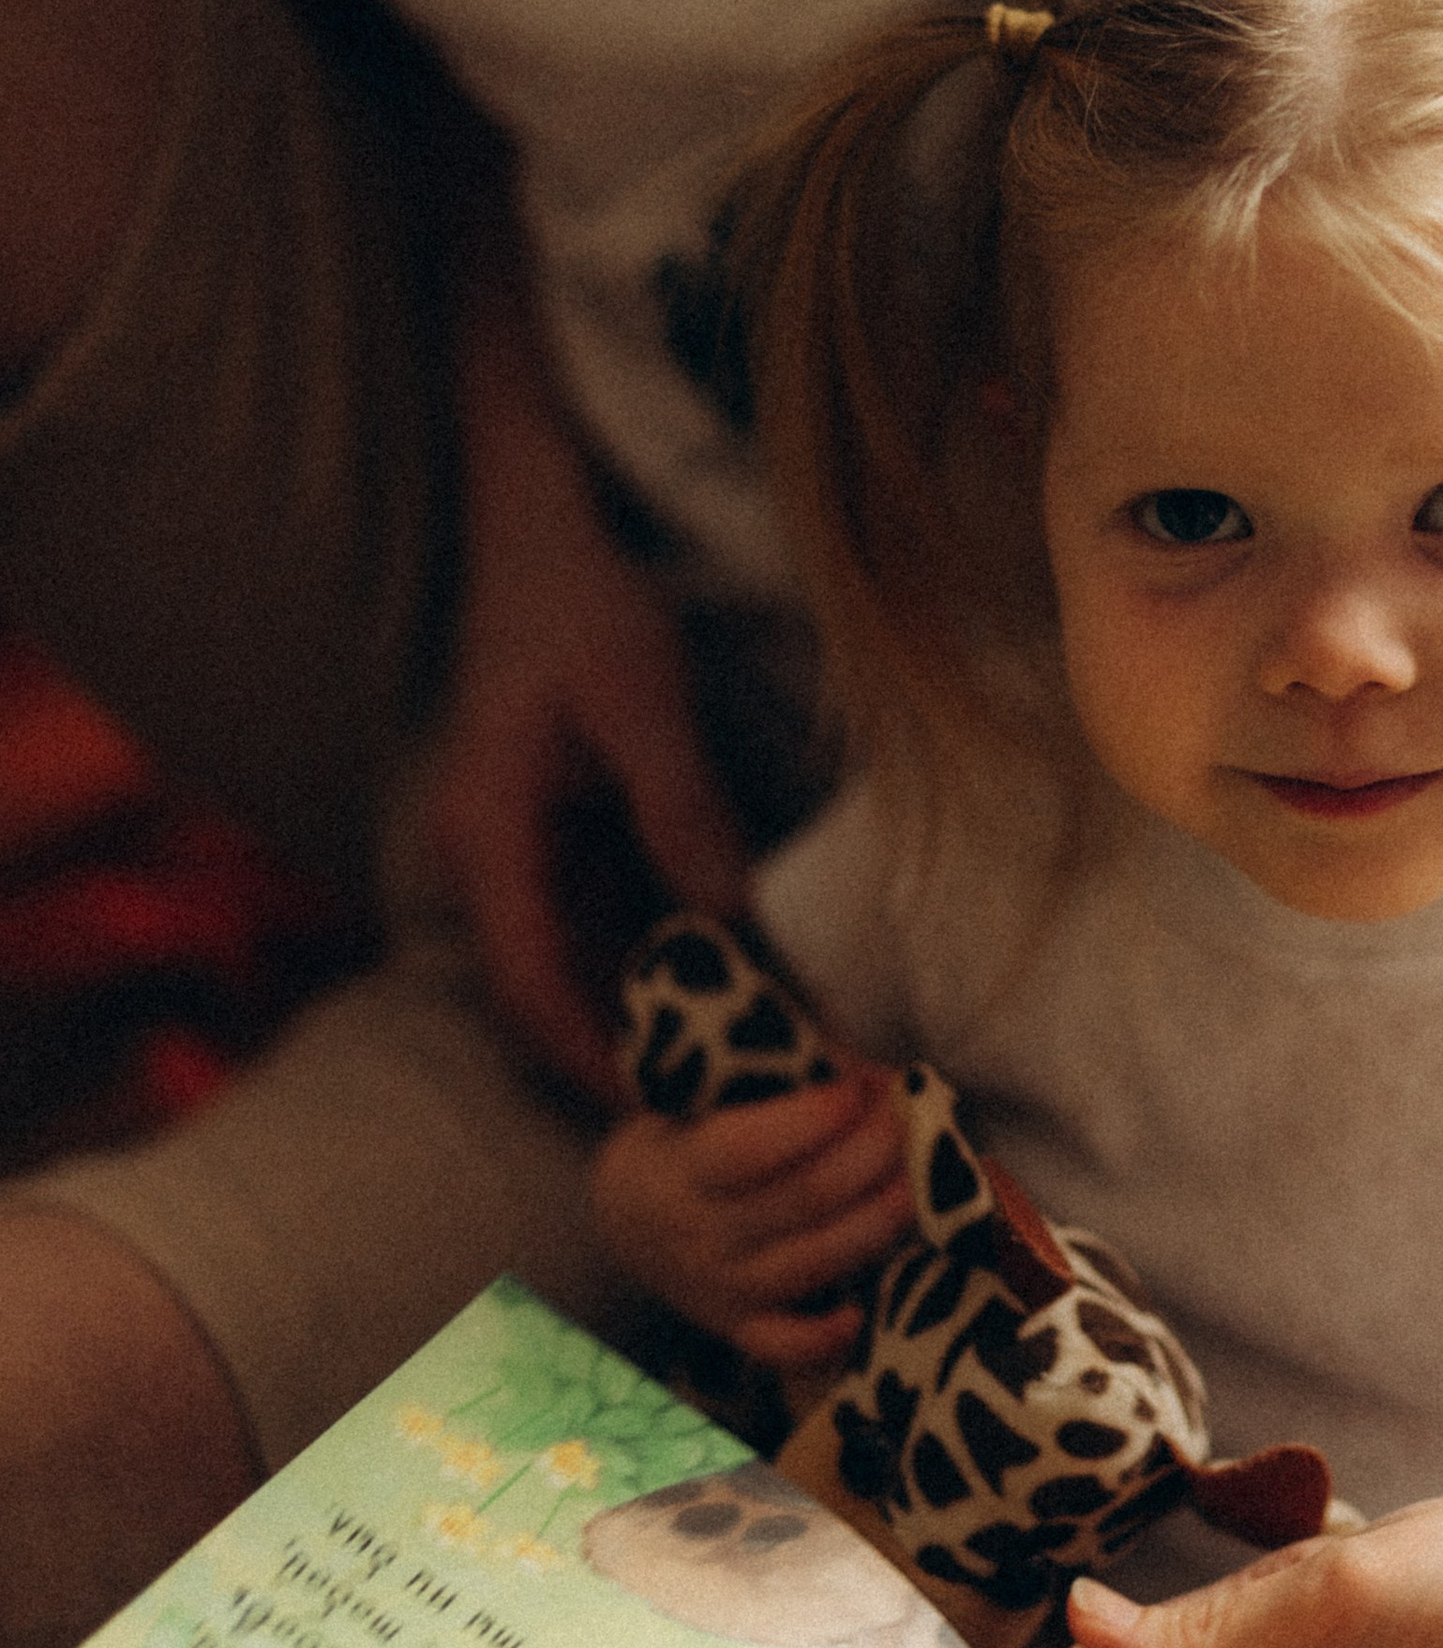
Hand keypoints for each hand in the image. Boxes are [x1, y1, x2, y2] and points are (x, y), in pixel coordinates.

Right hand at [430, 280, 748, 1098]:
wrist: (540, 535)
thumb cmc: (582, 604)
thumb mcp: (640, 698)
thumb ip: (680, 808)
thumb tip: (728, 921)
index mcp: (487, 834)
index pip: (526, 981)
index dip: (589, 1056)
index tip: (664, 1112)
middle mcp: (489, 858)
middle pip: (549, 989)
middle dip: (630, 1049)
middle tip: (730, 1104)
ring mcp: (520, 852)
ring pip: (579, 960)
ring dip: (651, 1007)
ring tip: (750, 1058)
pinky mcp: (558, 838)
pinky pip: (603, 919)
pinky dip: (658, 955)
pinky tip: (738, 983)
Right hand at [590, 1067, 913, 1361]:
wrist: (626, 1213)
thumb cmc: (688, 1132)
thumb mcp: (707, 1094)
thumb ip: (788, 1080)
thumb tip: (884, 1082)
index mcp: (682, 1169)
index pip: (753, 1147)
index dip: (819, 1117)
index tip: (862, 1086)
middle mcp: (700, 1237)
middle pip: (807, 1198)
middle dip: (873, 1151)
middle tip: (906, 1117)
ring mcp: (722, 1290)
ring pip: (818, 1262)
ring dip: (883, 1215)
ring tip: (917, 1173)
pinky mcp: (742, 1328)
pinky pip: (788, 1346)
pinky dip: (829, 1335)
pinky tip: (862, 1305)